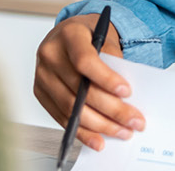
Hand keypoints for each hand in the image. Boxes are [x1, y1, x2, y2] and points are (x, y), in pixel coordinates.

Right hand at [34, 13, 144, 150]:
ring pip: (71, 108)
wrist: (68, 35)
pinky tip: (99, 139)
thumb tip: (125, 97)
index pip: (84, 61)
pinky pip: (62, 118)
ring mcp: (42, 75)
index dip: (106, 79)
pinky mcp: (41, 93)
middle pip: (79, 89)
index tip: (127, 92)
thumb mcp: (106, 37)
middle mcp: (50, 54)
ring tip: (122, 131)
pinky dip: (83, 132)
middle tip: (134, 121)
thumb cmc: (90, 35)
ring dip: (100, 125)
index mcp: (68, 34)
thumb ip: (114, 61)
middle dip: (111, 109)